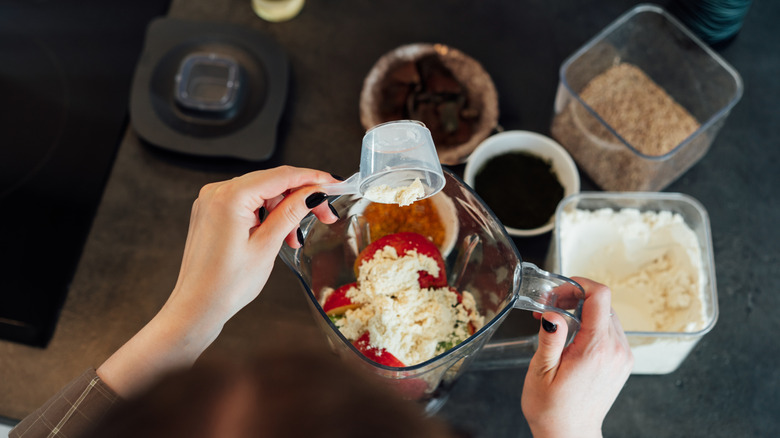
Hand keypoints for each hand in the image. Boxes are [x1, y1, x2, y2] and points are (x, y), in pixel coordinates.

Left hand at [98, 166, 339, 396]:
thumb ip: (292, 212)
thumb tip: (313, 191)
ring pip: (261, 193)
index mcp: (230, 197)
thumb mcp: (267, 245)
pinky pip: (246, 203)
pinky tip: (278, 233)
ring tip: (295, 238)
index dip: (312, 177)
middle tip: (324, 215)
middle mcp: (217, 192)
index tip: (334, 183)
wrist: (197, 307)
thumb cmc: (226, 284)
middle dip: (300, 197)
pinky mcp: (211, 212)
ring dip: (283, 209)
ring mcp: (211, 201)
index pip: (281, 176)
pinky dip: (266, 214)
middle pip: (271, 182)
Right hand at [521, 277, 632, 437]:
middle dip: (575, 297)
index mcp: (595, 349)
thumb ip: (550, 339)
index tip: (560, 289)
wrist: (569, 435)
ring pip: (607, 315)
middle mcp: (615, 350)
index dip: (579, 284)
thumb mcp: (541, 372)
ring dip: (583, 311)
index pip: (600, 297)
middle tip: (550, 306)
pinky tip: (572, 336)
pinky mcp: (622, 362)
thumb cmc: (552, 408)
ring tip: (558, 322)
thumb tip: (553, 313)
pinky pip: (611, 330)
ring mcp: (622, 356)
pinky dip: (592, 325)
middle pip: (603, 303)